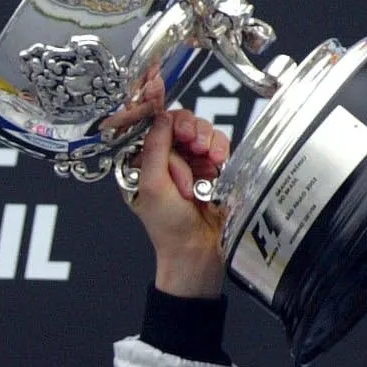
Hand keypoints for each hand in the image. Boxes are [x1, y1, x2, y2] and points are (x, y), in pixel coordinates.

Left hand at [130, 106, 229, 298]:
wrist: (198, 248)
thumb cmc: (169, 226)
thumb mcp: (154, 185)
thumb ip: (155, 149)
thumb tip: (161, 118)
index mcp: (145, 163)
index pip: (156, 126)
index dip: (168, 122)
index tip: (179, 128)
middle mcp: (168, 160)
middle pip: (182, 123)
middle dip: (191, 131)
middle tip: (194, 146)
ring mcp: (192, 163)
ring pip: (202, 131)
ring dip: (207, 142)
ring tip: (208, 162)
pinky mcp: (213, 168)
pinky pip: (220, 144)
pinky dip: (221, 149)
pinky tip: (218, 164)